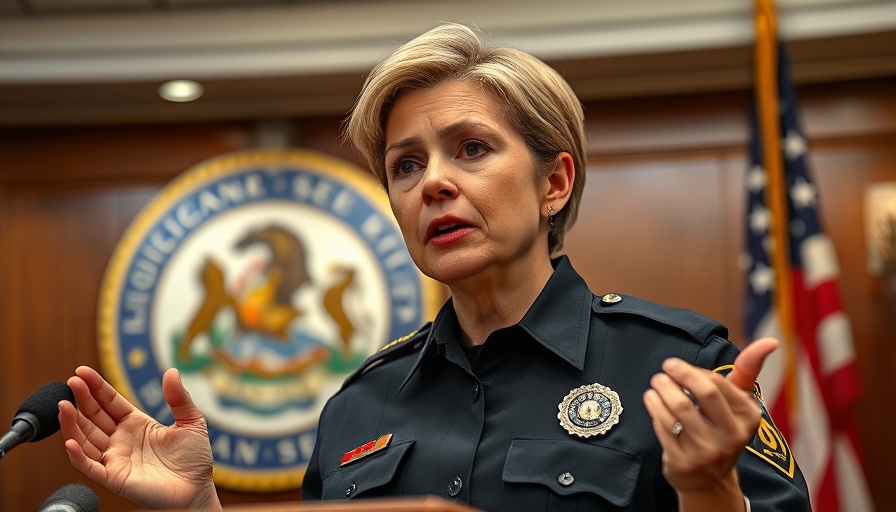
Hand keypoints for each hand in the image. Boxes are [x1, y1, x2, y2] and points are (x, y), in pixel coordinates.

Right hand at [58, 366, 221, 509]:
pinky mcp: (113, 478)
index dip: (96, 387)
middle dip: (81, 399)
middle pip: (93, 416)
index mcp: (136, 424)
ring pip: (85, 438)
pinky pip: (89, 466)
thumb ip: (179, 397)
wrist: (196, 490)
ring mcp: (115, 458)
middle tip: (71, 381)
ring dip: (71, 423)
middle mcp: (121, 440)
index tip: (82, 371)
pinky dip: (77, 454)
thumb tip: (172, 371)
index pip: (110, 401)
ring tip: (63, 404)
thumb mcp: (191, 422)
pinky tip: (69, 440)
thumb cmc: (194, 460)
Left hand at [642, 338, 778, 510]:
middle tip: (664, 370)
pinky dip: (654, 409)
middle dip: (679, 375)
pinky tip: (652, 400)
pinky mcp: (683, 461)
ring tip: (656, 383)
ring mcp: (707, 451)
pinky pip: (663, 427)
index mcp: (748, 417)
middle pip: (703, 393)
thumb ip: (748, 369)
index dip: (692, 371)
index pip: (717, 383)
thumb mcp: (739, 402)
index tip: (677, 366)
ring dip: (661, 390)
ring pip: (679, 409)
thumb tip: (771, 341)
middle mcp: (732, 436)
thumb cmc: (722, 428)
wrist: (709, 480)